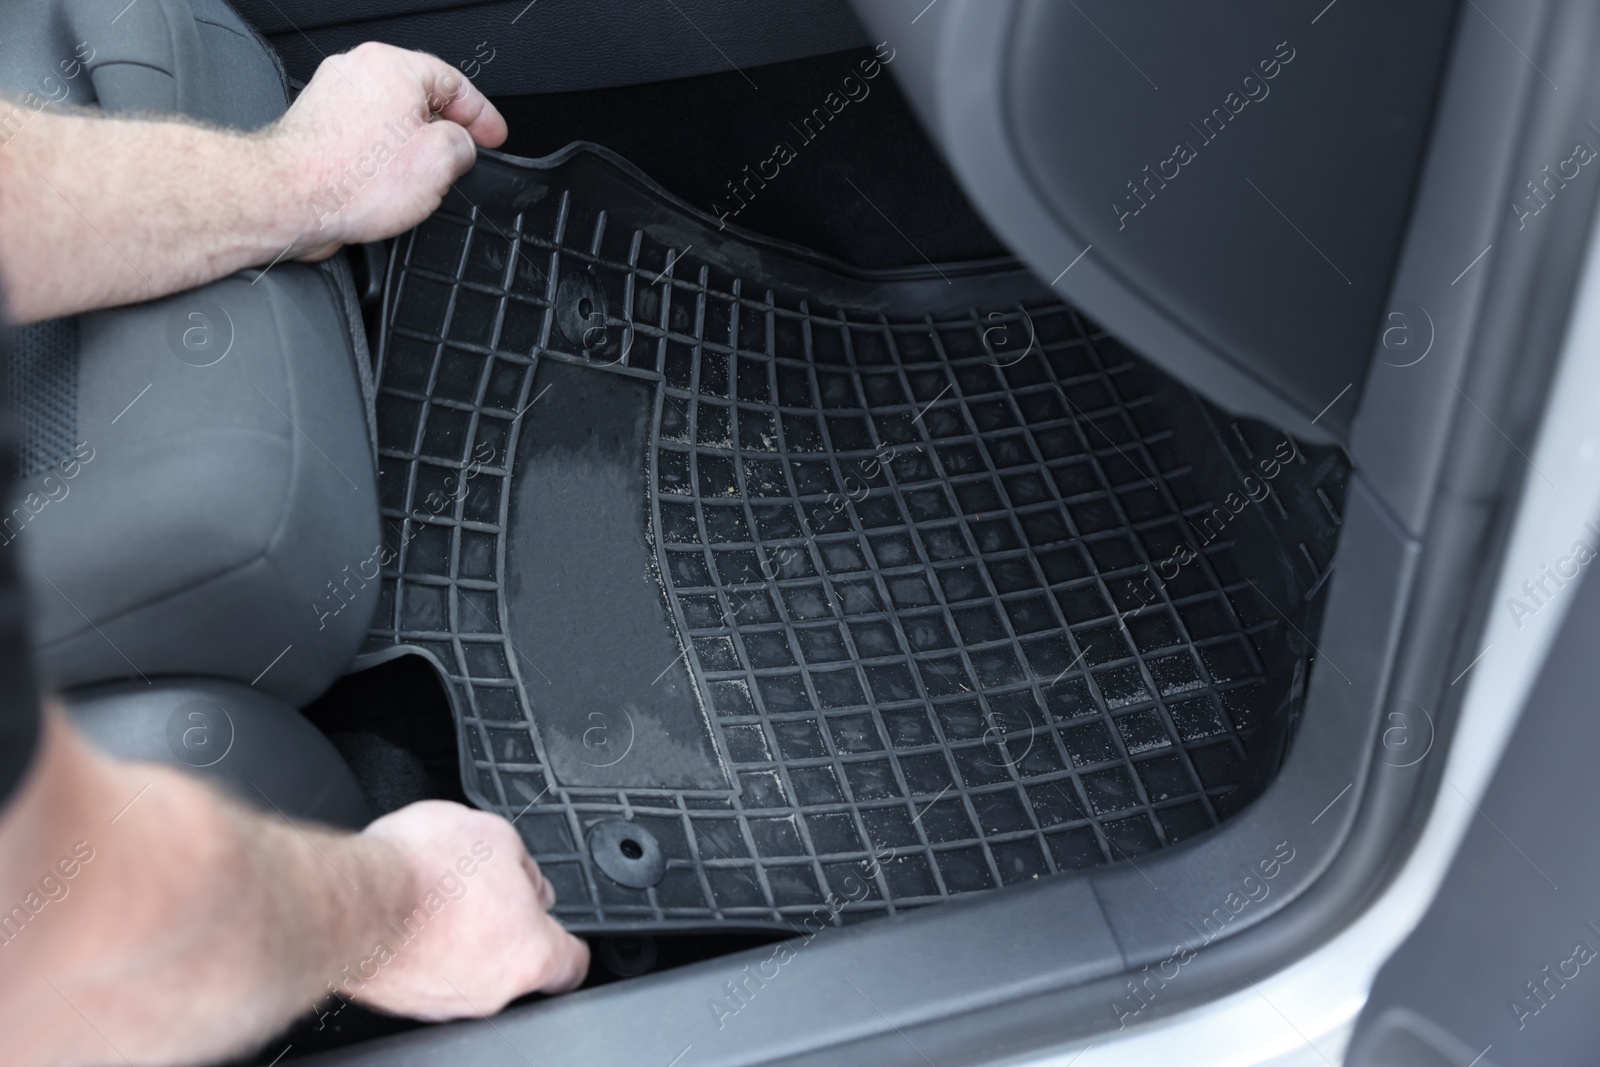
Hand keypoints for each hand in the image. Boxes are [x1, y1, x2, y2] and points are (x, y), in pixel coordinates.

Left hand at [265, 42, 507, 260]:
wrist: (289, 200)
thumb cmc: (351, 179)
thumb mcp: (439, 161)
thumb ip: (463, 145)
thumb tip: (459, 148)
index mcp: (391, 65)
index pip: (454, 82)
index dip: (483, 114)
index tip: (494, 137)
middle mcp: (357, 72)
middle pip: (421, 98)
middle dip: (446, 131)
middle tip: (465, 159)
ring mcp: (332, 98)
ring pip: (392, 121)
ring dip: (412, 149)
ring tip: (423, 181)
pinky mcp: (317, 129)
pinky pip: (366, 139)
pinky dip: (383, 159)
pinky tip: (388, 187)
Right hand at [347, 801, 588, 1019]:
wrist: (350, 900)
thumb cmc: (423, 869)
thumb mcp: (496, 834)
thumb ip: (524, 866)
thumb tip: (526, 880)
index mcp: (529, 953)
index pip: (571, 964)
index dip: (568, 941)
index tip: (559, 930)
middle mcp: (490, 990)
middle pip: (515, 962)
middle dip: (504, 927)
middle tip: (482, 892)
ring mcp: (442, 1002)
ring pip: (467, 970)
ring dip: (460, 939)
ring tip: (438, 898)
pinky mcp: (400, 1002)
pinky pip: (425, 974)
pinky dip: (422, 949)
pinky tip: (408, 915)